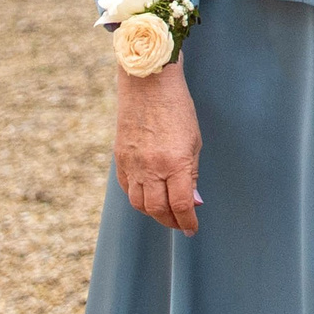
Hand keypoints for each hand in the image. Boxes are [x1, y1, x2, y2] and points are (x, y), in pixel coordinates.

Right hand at [114, 60, 202, 234]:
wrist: (148, 85)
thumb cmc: (178, 109)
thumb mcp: (194, 140)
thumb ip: (191, 173)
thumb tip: (193, 201)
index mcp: (175, 162)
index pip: (181, 204)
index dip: (188, 221)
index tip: (193, 229)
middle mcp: (151, 168)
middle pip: (157, 210)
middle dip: (171, 222)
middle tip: (181, 224)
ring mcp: (132, 165)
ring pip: (139, 203)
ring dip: (153, 213)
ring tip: (166, 213)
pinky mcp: (119, 159)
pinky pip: (127, 188)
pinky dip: (138, 198)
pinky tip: (148, 197)